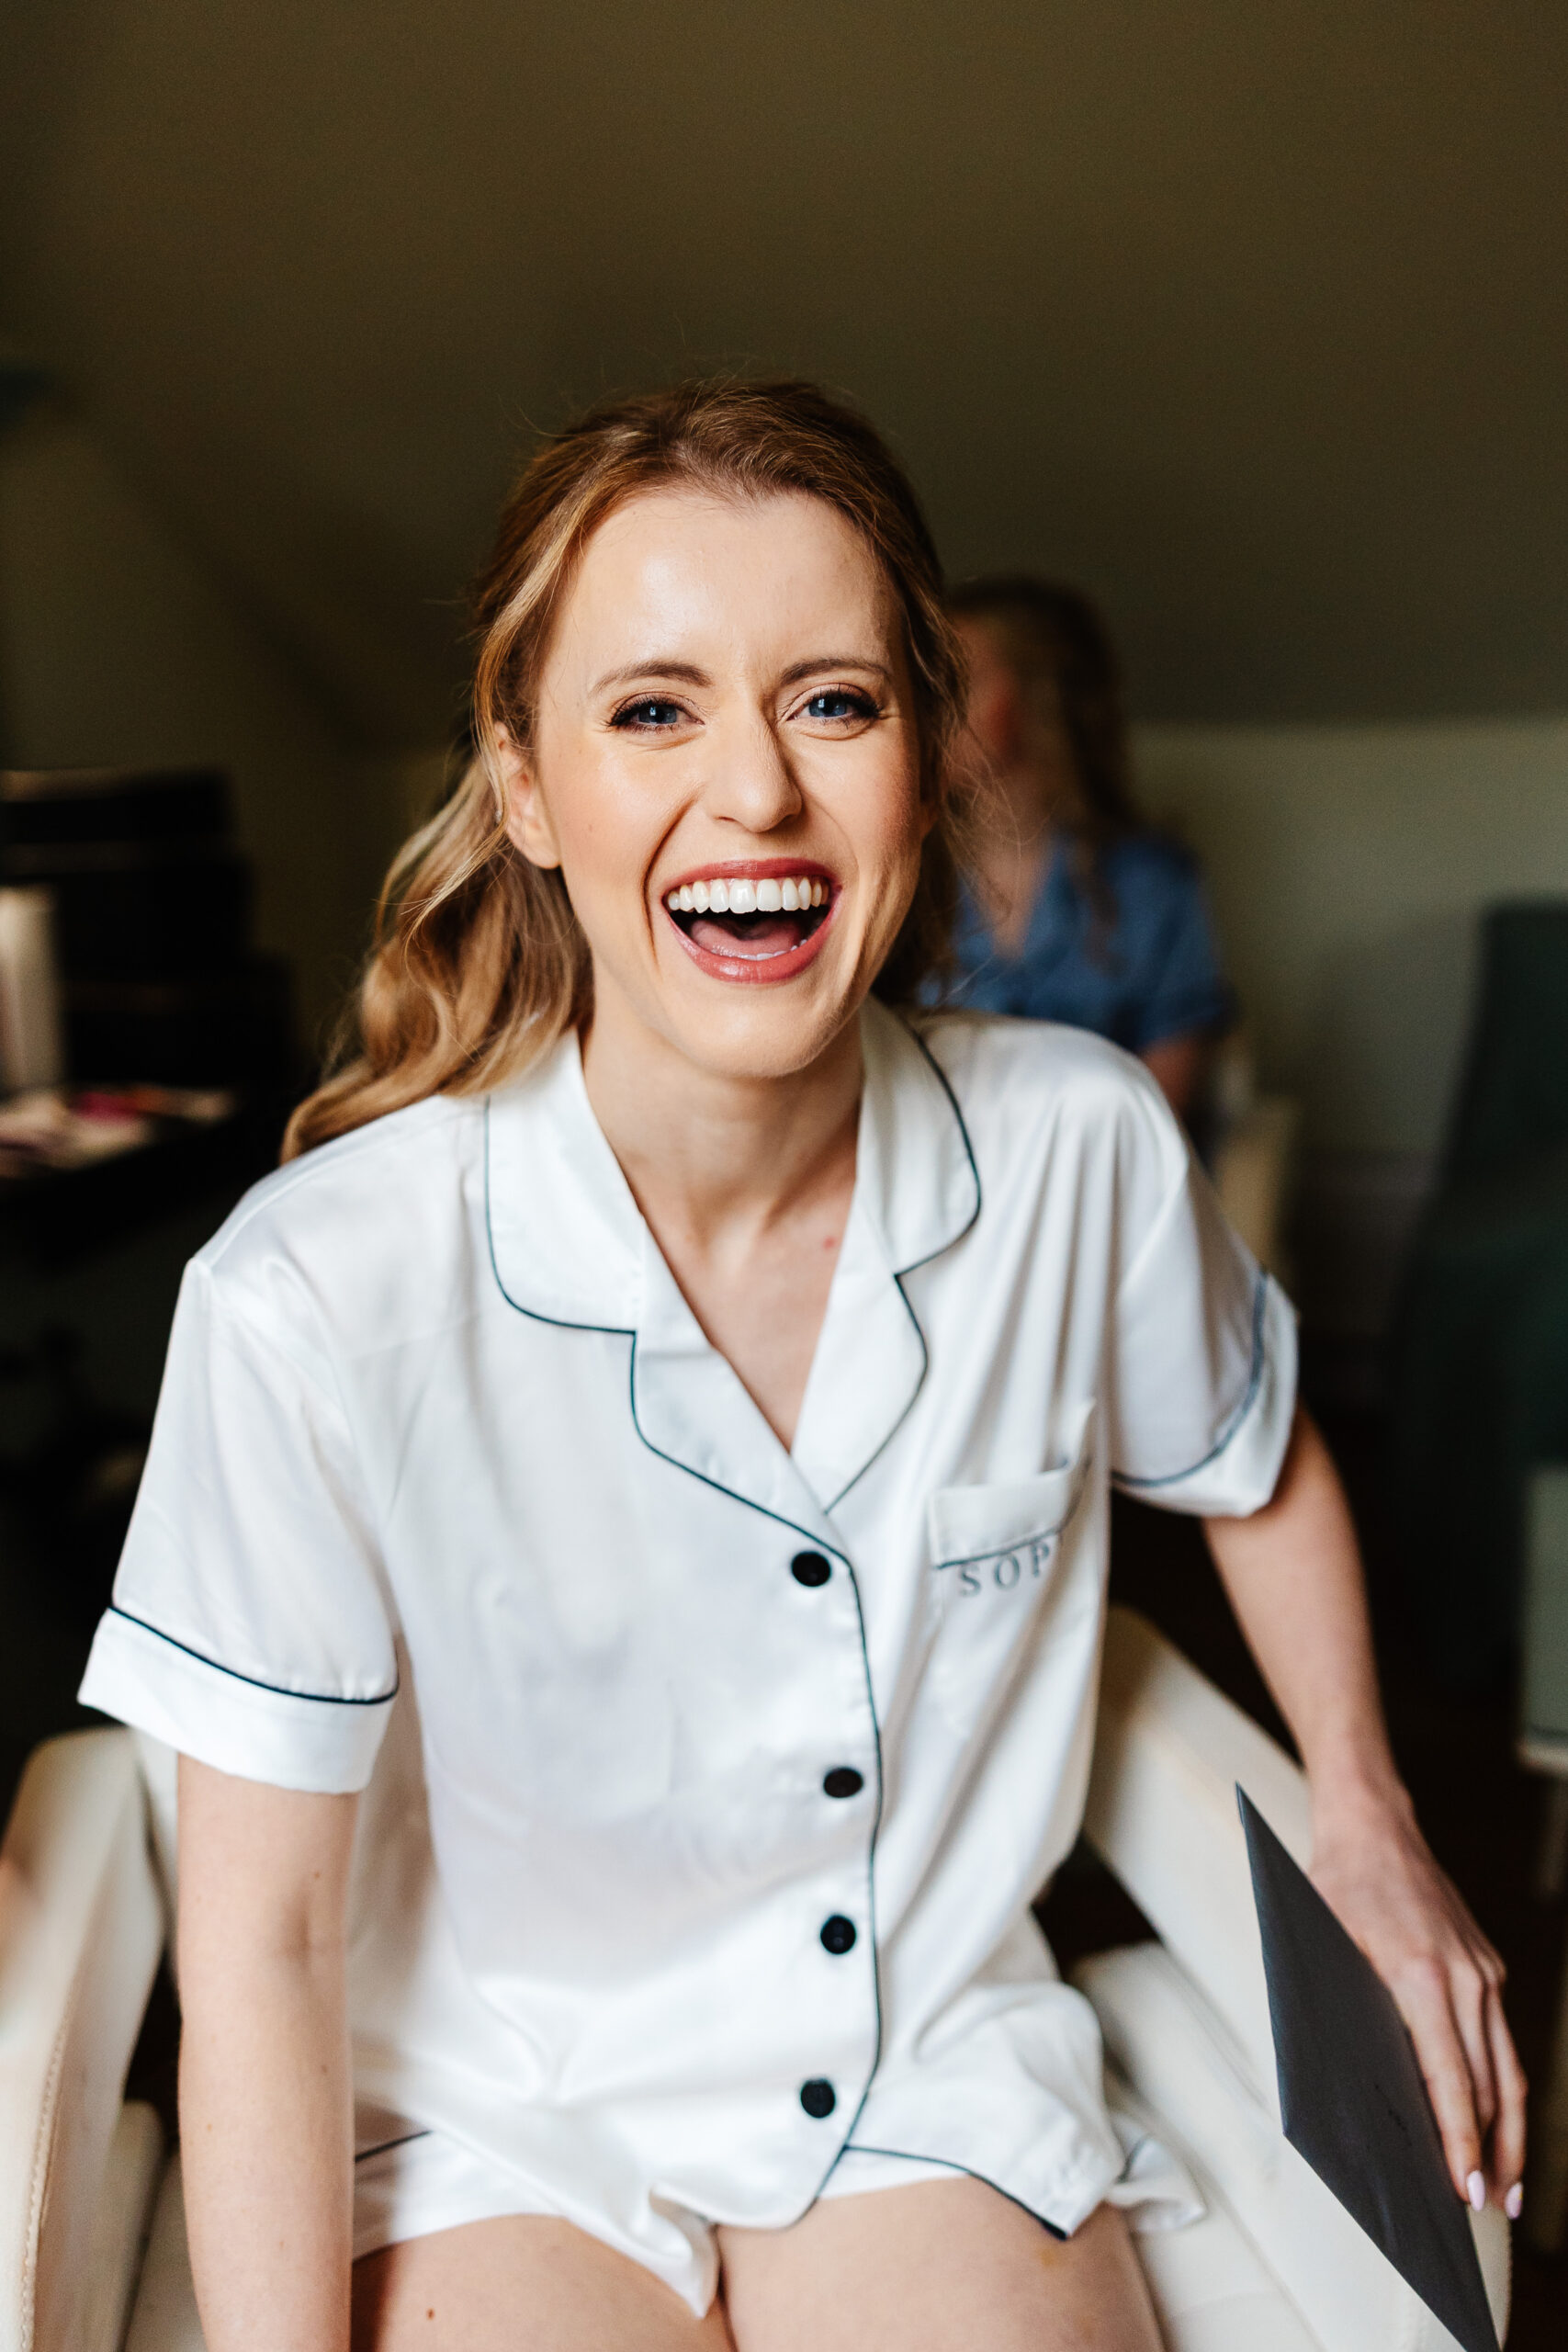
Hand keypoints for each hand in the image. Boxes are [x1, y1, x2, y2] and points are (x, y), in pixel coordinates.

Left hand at [1309, 1784, 1525, 2215]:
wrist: (1375, 1825)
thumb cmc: (1334, 1887)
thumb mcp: (1324, 1950)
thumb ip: (1346, 2017)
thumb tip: (1355, 2095)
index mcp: (1422, 1977)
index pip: (1451, 2080)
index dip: (1461, 2140)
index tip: (1465, 2188)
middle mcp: (1466, 1979)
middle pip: (1494, 2086)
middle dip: (1494, 2153)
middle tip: (1487, 2206)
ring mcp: (1484, 1973)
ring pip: (1510, 2069)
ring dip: (1512, 2132)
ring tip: (1504, 2186)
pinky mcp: (1488, 1968)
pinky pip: (1502, 2041)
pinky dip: (1505, 2088)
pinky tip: (1499, 2119)